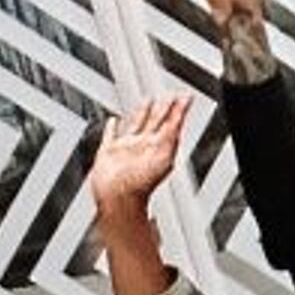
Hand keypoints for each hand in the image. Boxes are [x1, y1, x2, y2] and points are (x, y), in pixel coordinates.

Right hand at [92, 88, 188, 222]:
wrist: (118, 199)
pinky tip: (114, 121)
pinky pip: (110, 137)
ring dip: (142, 113)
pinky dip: (112, 129)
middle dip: (164, 108)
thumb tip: (178, 124)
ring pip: (136, 125)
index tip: (186, 97)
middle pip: (157, 122)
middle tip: (172, 95)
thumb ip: (170, 139)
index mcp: (159, 147)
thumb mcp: (162, 158)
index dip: (179, 110)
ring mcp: (127, 149)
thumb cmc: (140, 185)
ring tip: (147, 101)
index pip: (172, 124)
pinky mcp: (109, 153)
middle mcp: (144, 147)